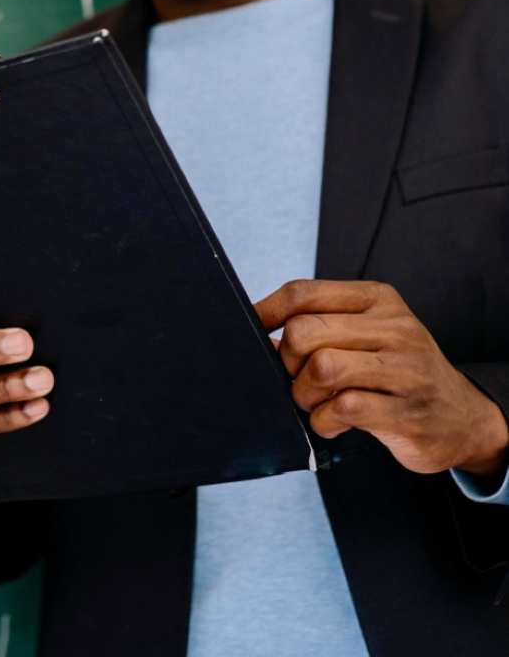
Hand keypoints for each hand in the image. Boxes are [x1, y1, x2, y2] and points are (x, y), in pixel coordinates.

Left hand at [255, 280, 508, 476]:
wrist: (461, 416)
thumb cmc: (397, 371)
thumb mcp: (368, 333)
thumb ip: (320, 324)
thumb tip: (255, 331)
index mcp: (377, 300)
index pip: (302, 292)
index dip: (264, 312)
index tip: (252, 331)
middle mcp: (395, 328)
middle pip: (303, 332)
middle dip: (285, 361)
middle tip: (296, 379)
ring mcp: (404, 369)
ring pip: (321, 368)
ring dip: (302, 393)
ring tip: (314, 401)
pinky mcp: (405, 411)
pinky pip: (340, 409)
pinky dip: (322, 421)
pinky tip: (331, 421)